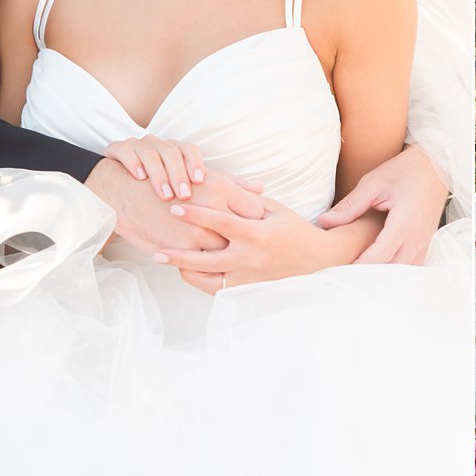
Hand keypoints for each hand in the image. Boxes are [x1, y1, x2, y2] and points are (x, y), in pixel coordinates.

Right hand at [84, 159, 225, 254]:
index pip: (191, 152)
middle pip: (173, 151)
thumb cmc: (164, 192)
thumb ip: (230, 186)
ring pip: (151, 151)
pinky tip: (139, 178)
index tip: (205, 193)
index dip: (199, 169)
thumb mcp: (197, 187)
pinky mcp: (120, 150)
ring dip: (159, 172)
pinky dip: (134, 163)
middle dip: (179, 173)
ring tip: (165, 195)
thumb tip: (258, 188)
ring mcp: (139, 147)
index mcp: (178, 152)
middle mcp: (159, 146)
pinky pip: (127, 150)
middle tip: (184, 196)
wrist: (117, 190)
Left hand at [155, 197, 342, 292]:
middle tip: (157, 248)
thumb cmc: (295, 230)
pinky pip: (218, 290)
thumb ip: (246, 202)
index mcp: (258, 234)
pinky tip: (187, 271)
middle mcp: (251, 258)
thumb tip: (219, 185)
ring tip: (166, 259)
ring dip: (185, 270)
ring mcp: (249, 278)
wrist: (318, 261)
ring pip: (208, 280)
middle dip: (178, 253)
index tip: (174, 207)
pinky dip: (201, 281)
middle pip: (206, 259)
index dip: (196, 214)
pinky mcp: (249, 290)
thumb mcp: (274, 210)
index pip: (220, 223)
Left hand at [315, 142, 447, 263]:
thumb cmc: (403, 171)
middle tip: (343, 275)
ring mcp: (425, 243)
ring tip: (357, 272)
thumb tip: (324, 222)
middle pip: (392, 270)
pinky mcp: (426, 244)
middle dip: (369, 276)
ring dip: (382, 275)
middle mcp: (418, 237)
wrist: (435, 166)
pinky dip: (394, 270)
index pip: (382, 254)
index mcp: (405, 221)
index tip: (340, 270)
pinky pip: (411, 266)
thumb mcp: (373, 183)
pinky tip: (377, 266)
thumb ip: (350, 206)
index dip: (360, 266)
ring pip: (403, 272)